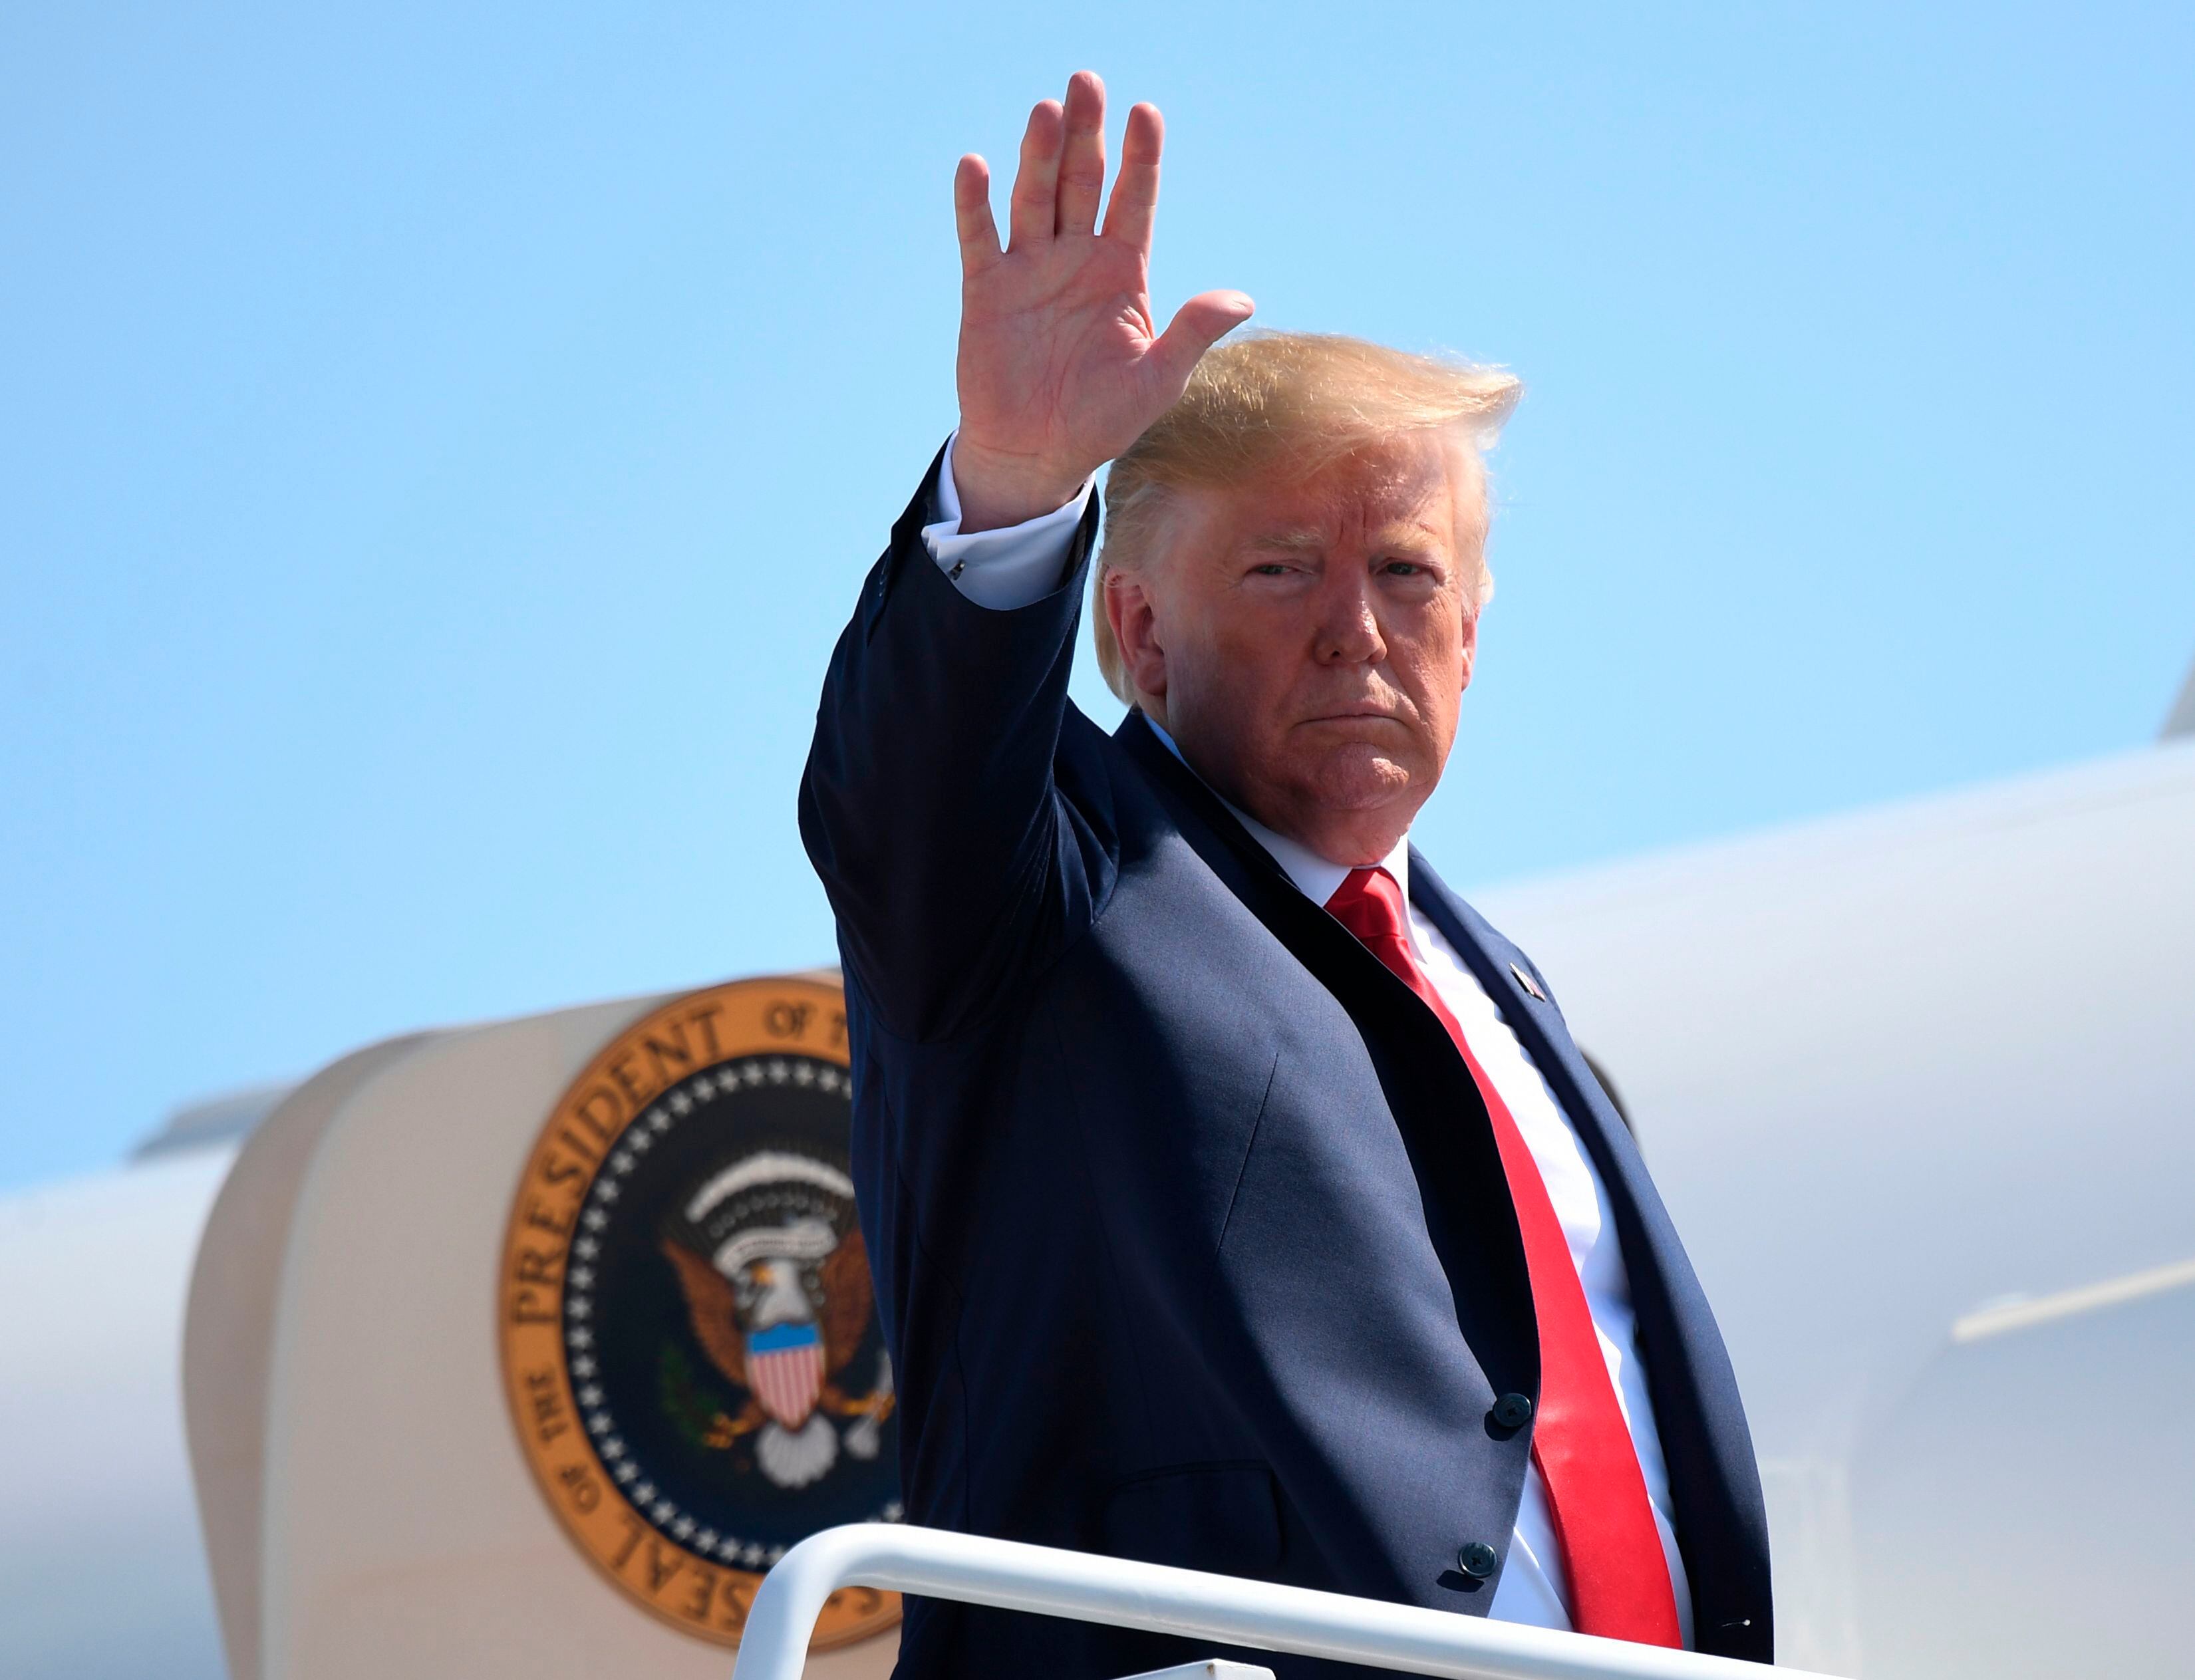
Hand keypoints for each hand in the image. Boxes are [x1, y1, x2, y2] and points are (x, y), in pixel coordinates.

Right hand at [951, 71, 1253, 531]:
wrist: (1037, 454)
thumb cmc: (1101, 420)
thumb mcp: (1158, 381)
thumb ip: (1192, 333)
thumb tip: (1243, 298)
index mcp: (1123, 270)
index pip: (1135, 199)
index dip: (1140, 157)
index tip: (1146, 113)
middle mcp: (1076, 257)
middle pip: (1083, 182)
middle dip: (1086, 134)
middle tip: (1086, 82)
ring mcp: (1030, 269)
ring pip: (1035, 198)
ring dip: (1038, 155)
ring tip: (1045, 112)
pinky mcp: (986, 290)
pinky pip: (979, 239)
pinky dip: (975, 205)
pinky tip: (976, 167)